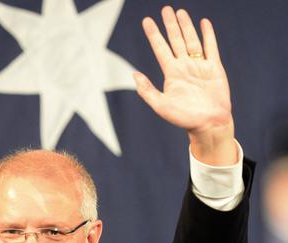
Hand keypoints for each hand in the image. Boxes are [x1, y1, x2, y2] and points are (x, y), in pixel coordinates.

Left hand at [134, 6, 236, 163]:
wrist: (208, 124)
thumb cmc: (184, 118)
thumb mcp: (160, 105)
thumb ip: (147, 90)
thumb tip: (134, 74)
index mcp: (171, 74)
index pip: (160, 48)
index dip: (153, 35)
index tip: (147, 21)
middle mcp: (184, 67)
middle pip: (175, 40)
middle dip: (170, 25)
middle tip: (165, 9)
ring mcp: (199, 66)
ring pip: (191, 40)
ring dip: (186, 26)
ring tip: (180, 12)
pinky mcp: (214, 68)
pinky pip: (210, 47)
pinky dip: (208, 35)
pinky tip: (203, 23)